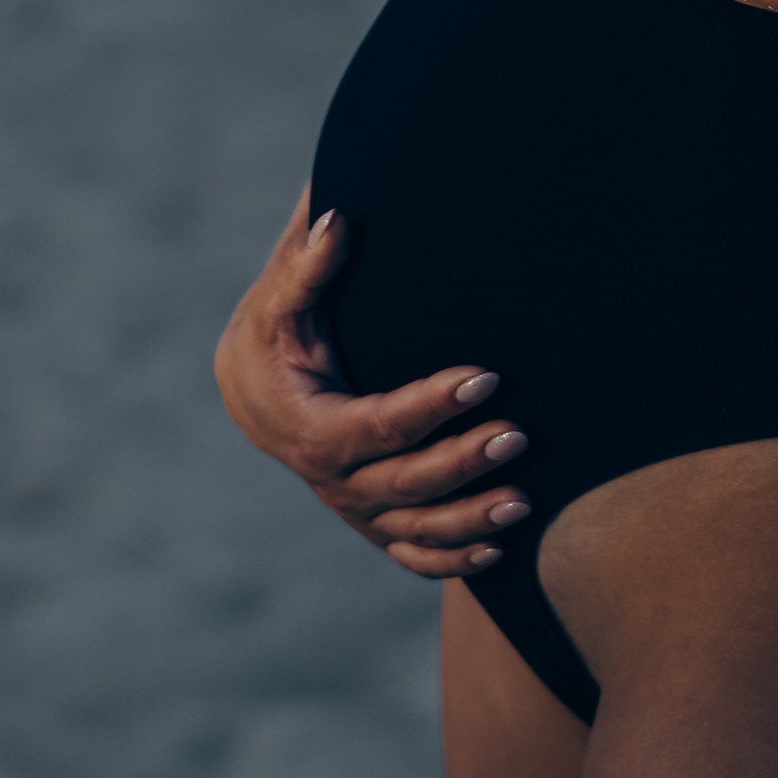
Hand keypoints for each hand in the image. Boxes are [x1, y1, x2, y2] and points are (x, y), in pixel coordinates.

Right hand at [213, 190, 532, 579]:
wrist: (252, 391)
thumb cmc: (273, 335)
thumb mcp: (280, 301)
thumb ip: (307, 265)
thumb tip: (335, 217)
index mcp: (311, 427)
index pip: (380, 424)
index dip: (433, 405)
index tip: (485, 377)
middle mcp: (333, 479)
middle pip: (406, 481)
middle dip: (464, 462)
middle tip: (519, 435)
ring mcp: (354, 507)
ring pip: (416, 528)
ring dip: (471, 521)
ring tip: (525, 501)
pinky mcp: (372, 521)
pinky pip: (411, 553)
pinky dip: (452, 560)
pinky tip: (497, 552)